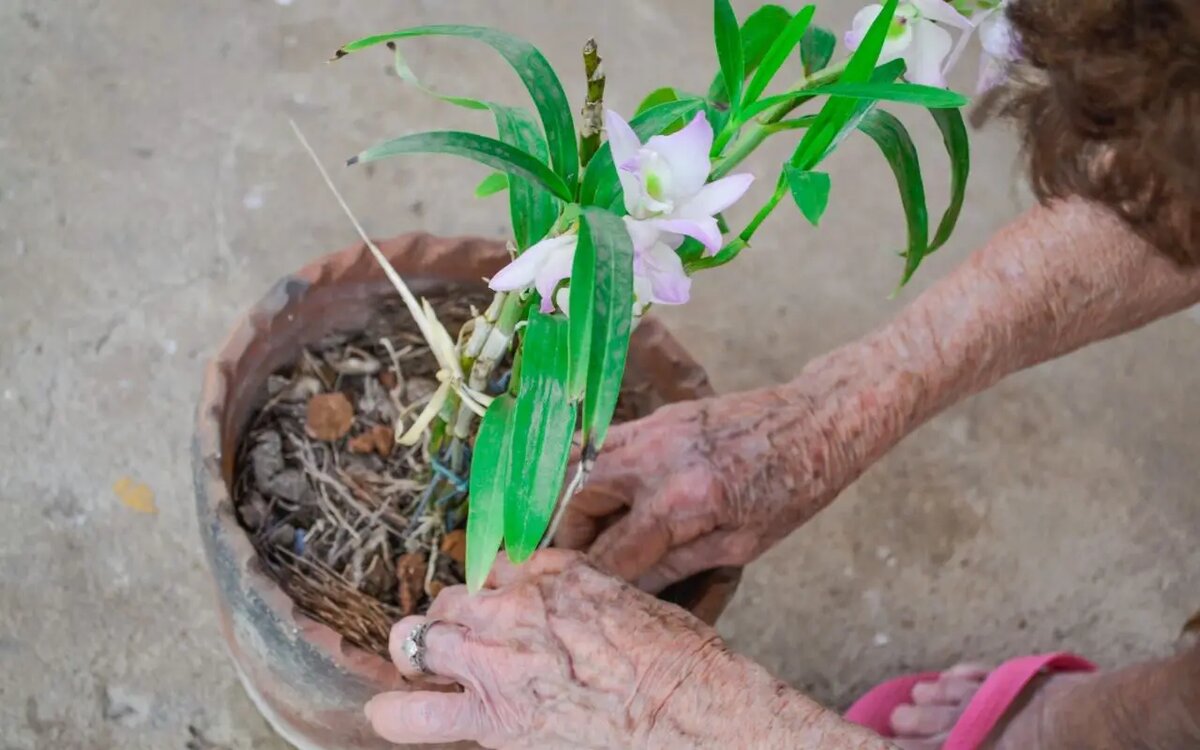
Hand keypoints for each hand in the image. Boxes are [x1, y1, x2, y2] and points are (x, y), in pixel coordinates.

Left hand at [365, 550, 752, 748]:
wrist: (689, 708)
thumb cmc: (672, 654)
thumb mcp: (620, 595)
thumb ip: (569, 589)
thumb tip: (541, 593)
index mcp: (550, 574)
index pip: (492, 565)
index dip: (491, 588)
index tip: (497, 603)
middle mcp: (514, 610)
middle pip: (449, 600)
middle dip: (450, 618)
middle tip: (463, 639)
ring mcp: (497, 665)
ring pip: (416, 644)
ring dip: (413, 654)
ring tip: (416, 668)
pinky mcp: (494, 721)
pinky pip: (416, 717)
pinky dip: (398, 714)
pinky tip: (392, 713)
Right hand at [556, 365, 874, 592]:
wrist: (815, 421)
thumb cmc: (792, 489)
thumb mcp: (742, 544)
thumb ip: (677, 564)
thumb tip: (630, 589)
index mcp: (683, 500)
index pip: (613, 550)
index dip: (593, 578)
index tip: (579, 594)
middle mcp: (656, 459)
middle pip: (577, 498)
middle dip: (568, 535)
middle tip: (577, 561)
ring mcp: (652, 430)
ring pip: (579, 463)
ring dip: (572, 499)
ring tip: (587, 530)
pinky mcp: (657, 417)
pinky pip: (603, 443)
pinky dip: (592, 470)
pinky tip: (609, 495)